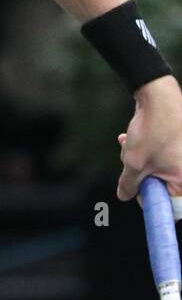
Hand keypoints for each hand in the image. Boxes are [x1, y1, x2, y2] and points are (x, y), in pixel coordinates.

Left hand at [116, 75, 181, 205]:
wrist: (157, 94)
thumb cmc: (152, 129)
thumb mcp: (134, 162)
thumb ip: (129, 184)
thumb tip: (124, 196)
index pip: (170, 205)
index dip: (148, 198)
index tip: (135, 188)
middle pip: (159, 184)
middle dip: (138, 173)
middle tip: (128, 161)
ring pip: (154, 167)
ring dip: (137, 158)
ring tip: (127, 144)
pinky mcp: (176, 142)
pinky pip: (157, 153)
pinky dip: (142, 148)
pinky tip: (128, 138)